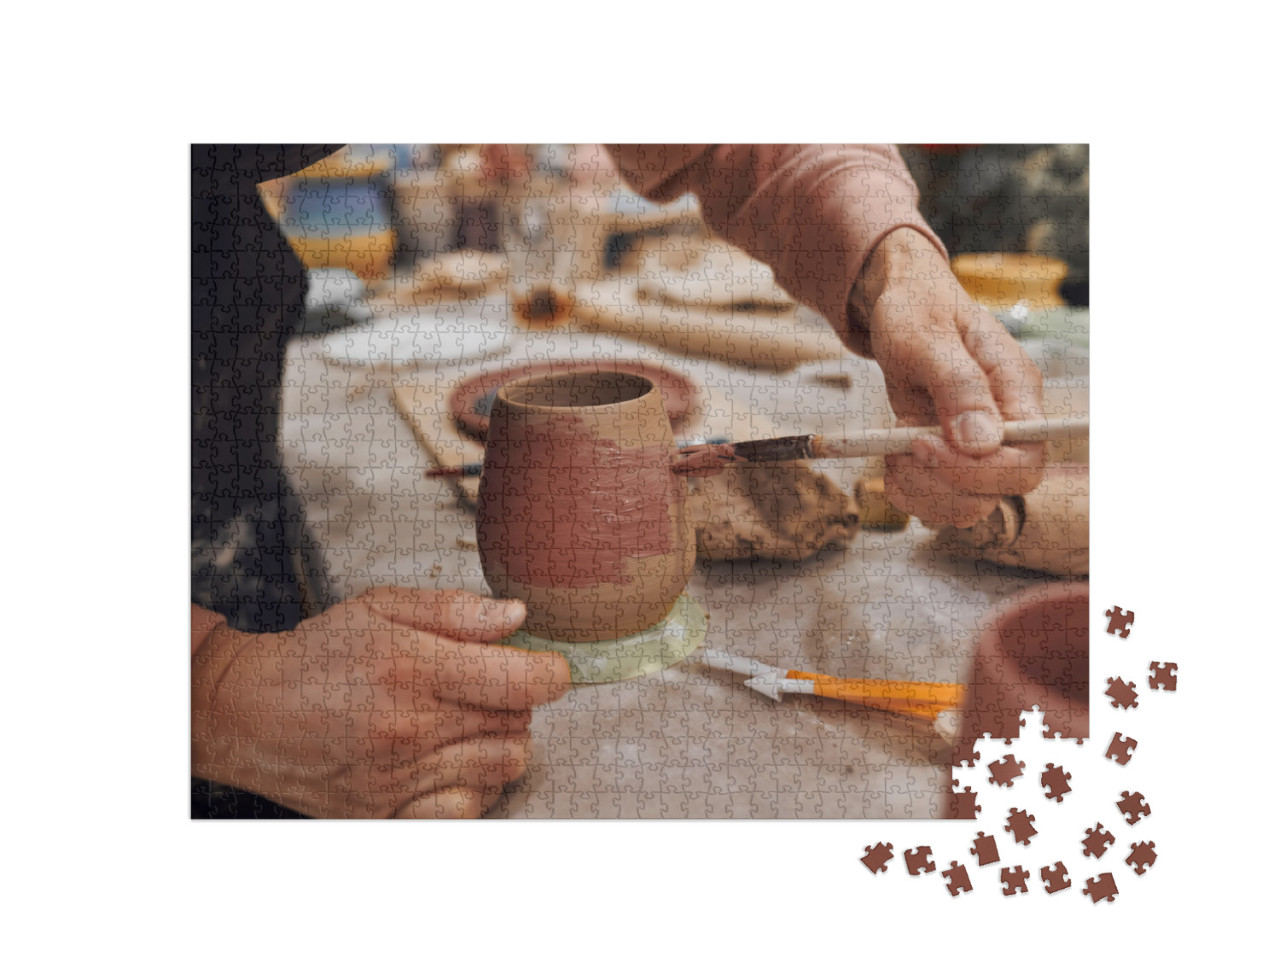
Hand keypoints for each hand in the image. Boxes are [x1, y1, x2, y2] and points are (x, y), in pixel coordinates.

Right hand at [192, 589, 569, 817]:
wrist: (247, 712)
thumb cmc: (317, 655)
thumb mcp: (380, 607)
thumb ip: (453, 611)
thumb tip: (517, 618)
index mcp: (413, 667)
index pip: (521, 681)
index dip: (551, 673)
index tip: (547, 667)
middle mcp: (410, 727)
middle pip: (518, 722)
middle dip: (519, 700)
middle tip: (491, 686)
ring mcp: (399, 777)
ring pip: (503, 765)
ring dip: (503, 741)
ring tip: (471, 721)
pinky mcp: (387, 814)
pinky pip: (468, 808)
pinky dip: (477, 786)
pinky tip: (456, 761)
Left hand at [851, 228, 1044, 527]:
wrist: (902, 306)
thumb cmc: (918, 309)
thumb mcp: (929, 335)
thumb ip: (958, 384)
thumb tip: (982, 442)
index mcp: (1017, 391)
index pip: (1026, 461)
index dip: (978, 471)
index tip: (923, 443)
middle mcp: (1006, 424)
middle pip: (999, 492)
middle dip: (942, 483)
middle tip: (901, 445)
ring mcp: (978, 446)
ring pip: (967, 506)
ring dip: (922, 491)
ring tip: (893, 448)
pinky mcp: (949, 457)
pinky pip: (938, 501)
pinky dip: (909, 492)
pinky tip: (892, 458)